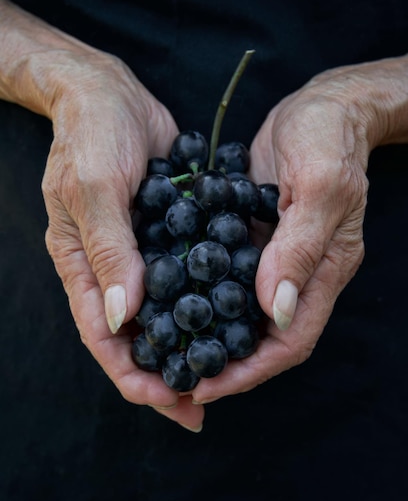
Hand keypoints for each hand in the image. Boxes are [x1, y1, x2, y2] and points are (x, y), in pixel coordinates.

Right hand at [41, 51, 204, 429]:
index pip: (104, 337)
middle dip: (164, 376)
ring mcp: (140, 256)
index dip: (134, 374)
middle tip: (200, 409)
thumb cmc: (91, 133)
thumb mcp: (96, 188)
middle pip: (135, 339)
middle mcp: (110, 270)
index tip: (170, 399)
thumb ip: (109, 251)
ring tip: (221, 376)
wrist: (109, 91)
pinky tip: (231, 321)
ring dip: (188, 348)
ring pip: (163, 317)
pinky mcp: (166, 237)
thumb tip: (123, 319)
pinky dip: (202, 306)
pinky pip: (184, 281)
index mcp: (82, 266)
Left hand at [191, 64, 374, 402]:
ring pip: (243, 314)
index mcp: (324, 272)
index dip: (251, 370)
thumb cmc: (328, 139)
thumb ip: (299, 249)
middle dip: (225, 365)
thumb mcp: (318, 187)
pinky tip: (169, 299)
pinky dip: (202, 296)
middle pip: (264, 339)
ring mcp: (276, 258)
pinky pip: (227, 278)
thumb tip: (276, 310)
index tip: (208, 385)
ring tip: (168, 352)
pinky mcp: (255, 238)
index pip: (290, 341)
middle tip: (178, 379)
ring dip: (210, 336)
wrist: (324, 107)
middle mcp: (300, 274)